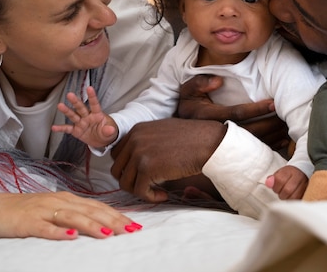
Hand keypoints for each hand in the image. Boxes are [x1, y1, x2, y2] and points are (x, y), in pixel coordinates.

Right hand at [0, 185, 140, 239]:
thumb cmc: (24, 210)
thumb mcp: (52, 210)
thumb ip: (73, 215)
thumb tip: (100, 223)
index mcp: (66, 199)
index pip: (97, 207)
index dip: (117, 215)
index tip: (135, 225)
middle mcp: (58, 202)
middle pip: (90, 211)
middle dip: (112, 220)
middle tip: (131, 230)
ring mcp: (42, 211)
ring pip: (71, 217)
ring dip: (91, 225)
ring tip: (108, 234)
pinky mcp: (26, 222)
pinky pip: (44, 228)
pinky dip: (58, 232)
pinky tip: (70, 237)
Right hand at [51, 86, 117, 147]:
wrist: (102, 141)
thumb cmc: (107, 132)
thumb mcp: (110, 132)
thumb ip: (109, 130)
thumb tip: (111, 129)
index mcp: (97, 114)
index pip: (95, 104)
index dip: (92, 96)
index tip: (89, 88)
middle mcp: (87, 116)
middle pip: (81, 108)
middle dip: (75, 101)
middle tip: (70, 95)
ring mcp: (81, 123)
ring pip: (73, 115)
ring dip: (66, 111)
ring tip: (60, 105)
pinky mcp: (76, 130)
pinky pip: (67, 129)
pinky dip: (61, 128)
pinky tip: (54, 127)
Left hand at [111, 118, 226, 202]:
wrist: (209, 142)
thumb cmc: (193, 138)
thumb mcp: (163, 132)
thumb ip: (147, 141)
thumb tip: (137, 162)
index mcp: (137, 129)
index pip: (117, 154)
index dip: (129, 168)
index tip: (144, 175)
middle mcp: (134, 139)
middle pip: (117, 169)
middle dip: (131, 181)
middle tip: (149, 186)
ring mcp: (139, 153)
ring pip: (125, 183)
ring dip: (141, 191)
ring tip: (158, 191)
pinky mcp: (147, 168)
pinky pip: (139, 191)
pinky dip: (150, 197)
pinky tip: (164, 194)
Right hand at [177, 74, 289, 149]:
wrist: (178, 137)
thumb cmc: (187, 109)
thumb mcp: (187, 92)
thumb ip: (200, 83)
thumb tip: (218, 80)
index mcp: (209, 117)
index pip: (237, 114)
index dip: (256, 109)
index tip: (273, 103)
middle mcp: (217, 134)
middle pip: (250, 132)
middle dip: (271, 124)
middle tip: (288, 115)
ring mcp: (224, 146)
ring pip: (253, 144)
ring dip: (273, 135)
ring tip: (288, 126)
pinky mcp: (231, 154)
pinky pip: (253, 152)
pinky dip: (269, 146)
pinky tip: (282, 140)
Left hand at [264, 165, 307, 199]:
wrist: (302, 173)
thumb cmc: (288, 175)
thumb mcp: (279, 173)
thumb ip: (272, 178)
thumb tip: (268, 183)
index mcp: (290, 171)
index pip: (280, 180)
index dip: (275, 186)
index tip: (275, 187)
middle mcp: (299, 177)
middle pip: (287, 190)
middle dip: (281, 193)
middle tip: (281, 192)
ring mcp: (305, 185)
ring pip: (293, 197)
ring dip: (287, 198)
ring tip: (286, 195)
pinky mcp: (308, 193)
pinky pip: (298, 200)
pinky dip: (293, 201)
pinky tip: (291, 197)